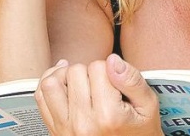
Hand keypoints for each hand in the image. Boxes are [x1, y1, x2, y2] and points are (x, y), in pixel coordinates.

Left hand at [35, 55, 162, 135]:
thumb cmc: (139, 132)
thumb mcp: (148, 107)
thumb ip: (133, 80)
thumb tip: (113, 60)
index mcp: (109, 116)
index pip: (99, 67)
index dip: (109, 70)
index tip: (115, 84)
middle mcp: (83, 123)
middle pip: (75, 71)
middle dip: (90, 72)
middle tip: (102, 86)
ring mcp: (66, 128)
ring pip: (53, 82)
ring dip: (66, 76)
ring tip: (81, 82)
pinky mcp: (55, 129)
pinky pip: (41, 96)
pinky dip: (51, 83)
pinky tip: (65, 83)